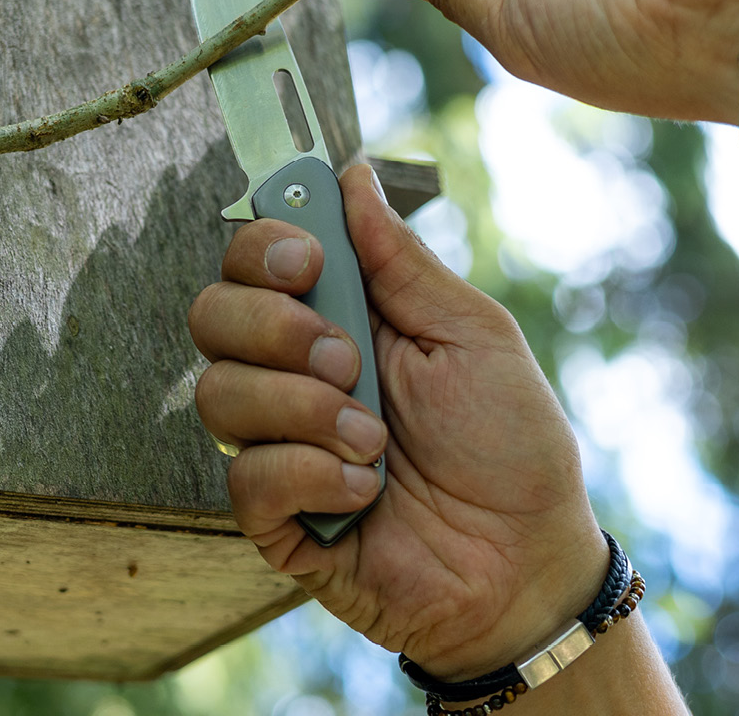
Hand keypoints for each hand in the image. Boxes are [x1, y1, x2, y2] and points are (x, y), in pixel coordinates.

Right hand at [188, 164, 605, 678]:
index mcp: (334, 316)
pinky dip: (310, 477)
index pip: (250, 258)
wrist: (526, 564)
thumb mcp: (470, 333)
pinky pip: (245, 478)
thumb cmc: (509, 441)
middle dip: (274, 329)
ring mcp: (277, 442)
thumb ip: (400, 259)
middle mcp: (290, 372)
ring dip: (302, 409)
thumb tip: (351, 175)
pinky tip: (364, 492)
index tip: (306, 262)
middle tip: (348, 359)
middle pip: (211, 314)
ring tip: (373, 440)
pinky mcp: (273, 515)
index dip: (260, 247)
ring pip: (218, 394)